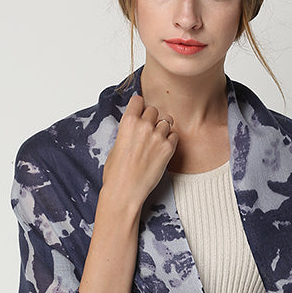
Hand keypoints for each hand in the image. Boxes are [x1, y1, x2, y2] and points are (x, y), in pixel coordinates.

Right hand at [101, 93, 178, 208]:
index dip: (139, 108)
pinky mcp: (168, 148)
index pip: (139, 100)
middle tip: (148, 132)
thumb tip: (136, 125)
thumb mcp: (116, 144)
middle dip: (151, 118)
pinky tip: (162, 150)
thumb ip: (128, 130)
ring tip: (155, 142)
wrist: (124, 192)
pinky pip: (174, 135)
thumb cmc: (116, 173)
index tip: (139, 114)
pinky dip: (170, 140)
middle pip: (154, 109)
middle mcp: (144, 125)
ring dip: (162, 128)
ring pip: (167, 121)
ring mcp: (158, 136)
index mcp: (128, 121)